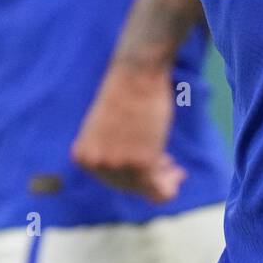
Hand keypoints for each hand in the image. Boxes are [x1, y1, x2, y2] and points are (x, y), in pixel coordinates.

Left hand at [70, 58, 185, 202]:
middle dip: (149, 177)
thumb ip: (110, 151)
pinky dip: (170, 186)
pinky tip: (180, 175)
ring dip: (163, 180)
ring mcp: (118, 166)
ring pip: (145, 188)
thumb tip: (131, 172)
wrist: (136, 72)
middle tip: (169, 165)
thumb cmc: (124, 90)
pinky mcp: (142, 163)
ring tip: (176, 170)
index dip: (131, 174)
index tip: (150, 165)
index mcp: (82, 156)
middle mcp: (96, 165)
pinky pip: (159, 189)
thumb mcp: (105, 128)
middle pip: (128, 185)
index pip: (109, 179)